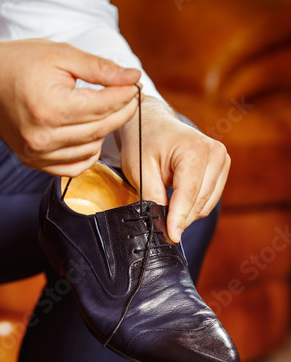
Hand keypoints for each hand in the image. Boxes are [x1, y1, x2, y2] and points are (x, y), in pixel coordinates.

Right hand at [0, 39, 140, 175]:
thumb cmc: (18, 64)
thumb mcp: (61, 55)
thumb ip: (99, 69)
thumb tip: (131, 77)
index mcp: (50, 107)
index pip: (102, 107)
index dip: (124, 96)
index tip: (134, 87)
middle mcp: (43, 136)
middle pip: (100, 129)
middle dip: (121, 112)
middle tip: (129, 98)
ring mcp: (37, 153)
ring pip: (90, 151)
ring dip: (104, 133)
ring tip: (104, 113)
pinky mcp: (34, 161)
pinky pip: (73, 167)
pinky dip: (87, 154)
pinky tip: (89, 137)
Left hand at [118, 96, 230, 242]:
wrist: (153, 124)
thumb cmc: (144, 142)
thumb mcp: (140, 169)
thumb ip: (152, 196)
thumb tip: (162, 224)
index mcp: (195, 149)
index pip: (189, 194)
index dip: (179, 218)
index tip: (171, 237)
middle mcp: (216, 153)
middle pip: (199, 202)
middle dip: (180, 217)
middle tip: (158, 223)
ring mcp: (222, 160)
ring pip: (206, 204)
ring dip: (185, 213)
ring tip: (164, 202)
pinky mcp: (222, 169)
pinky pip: (209, 200)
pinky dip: (192, 206)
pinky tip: (176, 199)